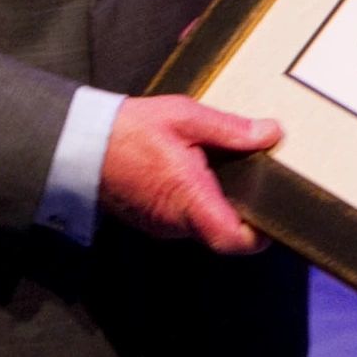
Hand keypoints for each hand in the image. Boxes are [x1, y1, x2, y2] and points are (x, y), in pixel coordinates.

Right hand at [98, 95, 280, 253]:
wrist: (79, 145)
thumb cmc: (130, 130)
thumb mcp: (185, 117)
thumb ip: (230, 129)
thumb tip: (271, 133)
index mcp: (189, 198)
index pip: (233, 240)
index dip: (261, 234)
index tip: (276, 212)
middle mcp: (176, 222)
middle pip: (223, 231)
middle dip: (245, 209)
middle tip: (261, 177)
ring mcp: (161, 226)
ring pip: (205, 224)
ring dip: (220, 202)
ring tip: (231, 168)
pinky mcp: (151, 221)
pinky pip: (185, 219)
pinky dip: (199, 201)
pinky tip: (200, 172)